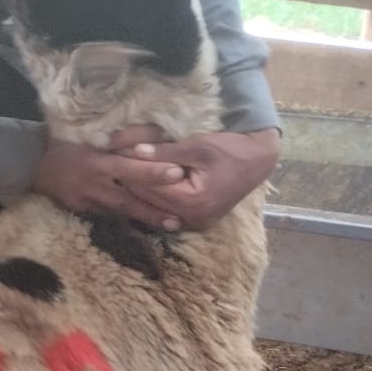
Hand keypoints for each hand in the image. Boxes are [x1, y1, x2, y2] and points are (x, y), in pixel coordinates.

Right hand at [32, 138, 184, 229]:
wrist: (33, 163)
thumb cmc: (67, 143)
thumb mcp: (92, 135)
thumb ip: (122, 138)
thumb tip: (159, 133)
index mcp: (97, 161)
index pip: (129, 168)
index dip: (153, 172)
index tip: (178, 173)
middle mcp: (94, 184)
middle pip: (128, 200)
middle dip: (154, 211)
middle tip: (179, 220)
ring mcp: (87, 202)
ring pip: (121, 213)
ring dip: (146, 220)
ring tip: (172, 226)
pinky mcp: (82, 212)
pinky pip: (109, 217)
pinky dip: (128, 221)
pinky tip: (147, 227)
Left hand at [114, 129, 280, 230]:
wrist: (257, 160)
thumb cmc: (229, 149)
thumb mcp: (197, 146)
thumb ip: (164, 152)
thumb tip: (132, 151)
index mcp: (192, 201)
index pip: (148, 188)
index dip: (130, 171)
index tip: (114, 155)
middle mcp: (192, 219)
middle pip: (148, 201)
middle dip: (131, 182)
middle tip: (114, 164)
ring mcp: (194, 224)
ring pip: (155, 209)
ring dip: (141, 192)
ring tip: (124, 173)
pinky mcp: (196, 222)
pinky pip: (166, 212)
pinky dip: (155, 199)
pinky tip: (143, 186)